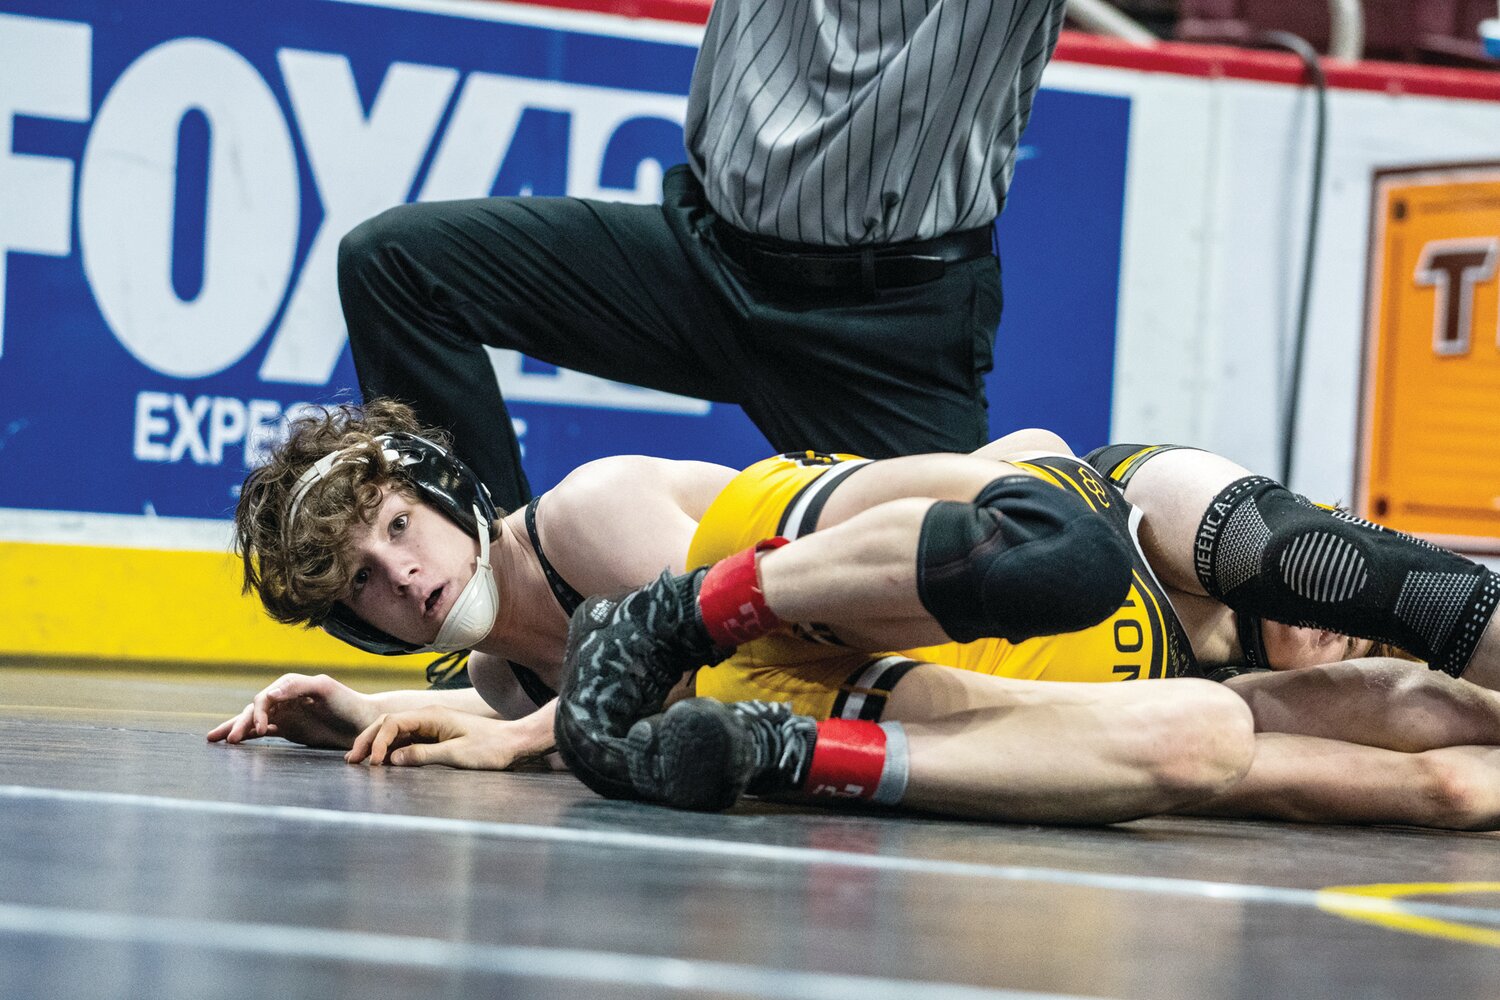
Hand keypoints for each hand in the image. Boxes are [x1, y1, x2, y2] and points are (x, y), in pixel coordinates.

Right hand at [207, 673, 377, 749]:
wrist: (364, 723)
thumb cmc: (348, 703)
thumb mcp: (325, 689)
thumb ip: (298, 687)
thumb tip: (270, 693)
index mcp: (290, 687)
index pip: (264, 698)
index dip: (258, 712)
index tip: (261, 729)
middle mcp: (284, 699)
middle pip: (254, 710)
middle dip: (239, 723)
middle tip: (226, 739)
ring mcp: (285, 715)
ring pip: (253, 721)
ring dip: (236, 728)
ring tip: (217, 739)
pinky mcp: (288, 730)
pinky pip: (262, 732)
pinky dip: (248, 736)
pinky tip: (234, 743)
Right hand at [345, 707, 550, 769]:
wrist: (514, 744)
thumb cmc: (490, 749)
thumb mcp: (457, 755)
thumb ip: (423, 755)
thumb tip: (393, 759)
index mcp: (432, 715)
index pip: (393, 723)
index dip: (378, 742)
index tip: (374, 764)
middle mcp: (428, 717)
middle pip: (388, 723)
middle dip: (368, 740)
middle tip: (351, 760)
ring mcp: (431, 725)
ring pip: (395, 731)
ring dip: (376, 744)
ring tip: (359, 761)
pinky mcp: (435, 736)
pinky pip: (406, 739)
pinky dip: (390, 749)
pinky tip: (382, 761)